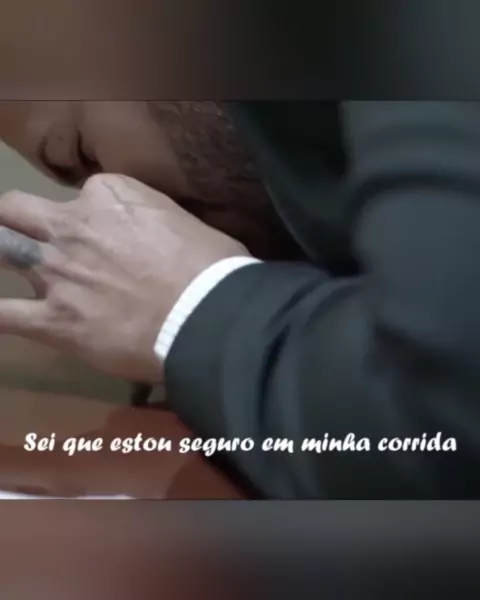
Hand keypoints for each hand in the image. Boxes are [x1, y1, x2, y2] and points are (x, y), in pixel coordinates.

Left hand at [0, 174, 248, 381]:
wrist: (204, 315)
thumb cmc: (210, 268)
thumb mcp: (184, 223)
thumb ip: (156, 220)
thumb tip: (155, 236)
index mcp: (109, 196)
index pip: (83, 194)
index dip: (91, 214)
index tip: (106, 234)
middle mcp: (72, 227)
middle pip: (17, 209)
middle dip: (15, 219)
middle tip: (26, 234)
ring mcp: (56, 272)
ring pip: (0, 249)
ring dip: (0, 254)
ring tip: (5, 259)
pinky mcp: (53, 320)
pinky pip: (2, 315)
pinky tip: (0, 316)